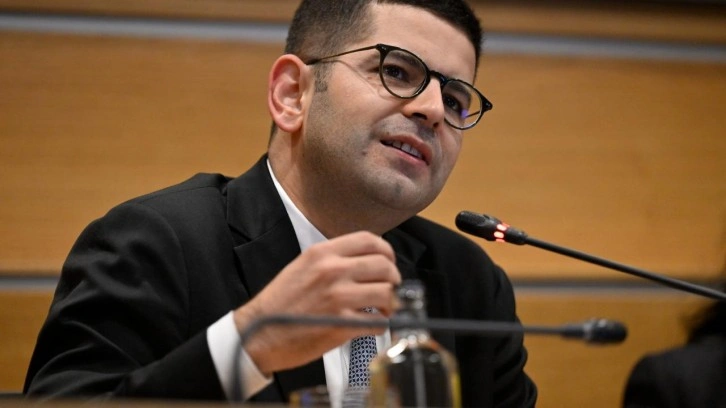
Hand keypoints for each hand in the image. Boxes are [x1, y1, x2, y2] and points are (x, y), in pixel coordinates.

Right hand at [232, 231, 400, 374]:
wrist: (258, 332)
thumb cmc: (279, 304)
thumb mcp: (302, 266)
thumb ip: (332, 259)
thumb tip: (364, 262)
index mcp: (322, 253)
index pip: (369, 240)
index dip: (386, 252)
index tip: (388, 262)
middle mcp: (332, 271)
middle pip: (384, 266)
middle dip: (393, 279)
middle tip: (389, 288)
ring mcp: (339, 298)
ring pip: (387, 293)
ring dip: (390, 303)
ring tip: (381, 309)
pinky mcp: (342, 325)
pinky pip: (378, 322)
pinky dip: (380, 325)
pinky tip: (371, 325)